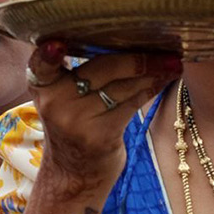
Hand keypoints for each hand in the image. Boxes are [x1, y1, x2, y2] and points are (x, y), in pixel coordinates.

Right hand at [27, 40, 180, 196]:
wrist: (73, 175)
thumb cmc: (74, 125)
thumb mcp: (62, 96)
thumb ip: (78, 71)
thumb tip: (129, 38)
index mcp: (40, 85)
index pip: (41, 63)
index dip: (47, 54)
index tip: (56, 44)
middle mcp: (53, 102)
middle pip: (101, 68)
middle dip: (137, 57)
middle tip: (165, 47)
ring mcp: (74, 121)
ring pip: (121, 86)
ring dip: (152, 72)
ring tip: (172, 62)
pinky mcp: (98, 136)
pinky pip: (131, 104)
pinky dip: (151, 89)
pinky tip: (165, 80)